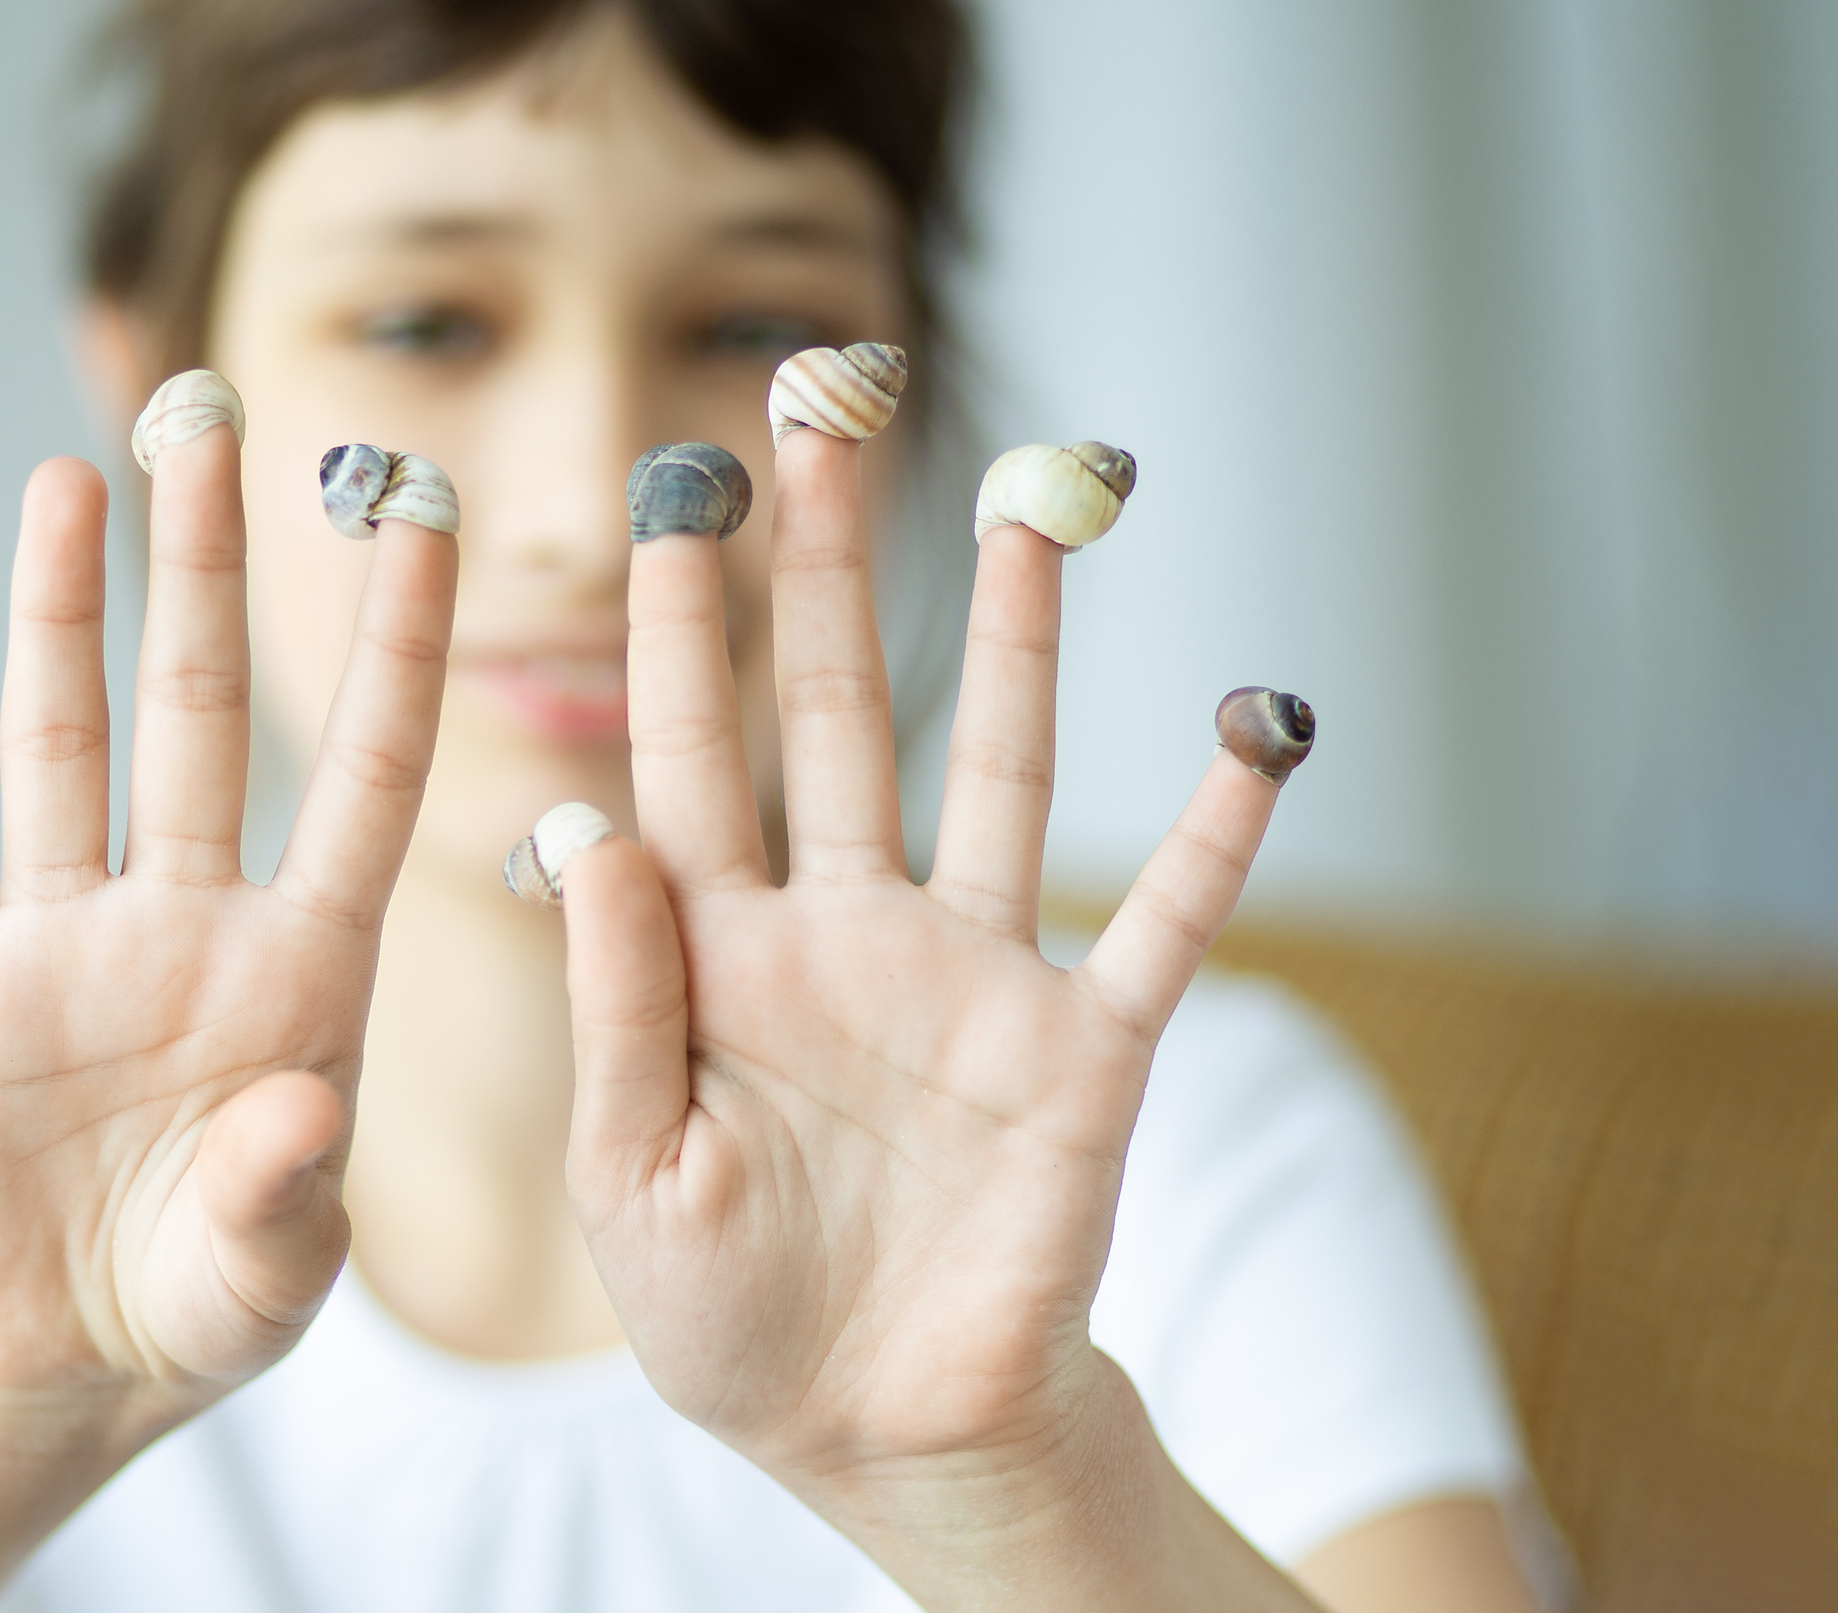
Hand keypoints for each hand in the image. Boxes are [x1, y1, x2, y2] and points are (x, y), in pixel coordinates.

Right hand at [0, 433, 452, 1456]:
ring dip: (58, 621)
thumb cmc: (207, 1294)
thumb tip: (294, 1117)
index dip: (399, 648)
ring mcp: (58, 945)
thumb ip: (288, 1199)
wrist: (66, 1352)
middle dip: (204, 573)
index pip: (368, 776)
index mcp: (301, 967)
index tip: (428, 515)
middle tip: (207, 424)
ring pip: (65, 751)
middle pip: (203, 716)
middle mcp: (184, 921)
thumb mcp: (269, 1275)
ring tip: (68, 486)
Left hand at [554, 427, 1301, 1591]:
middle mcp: (845, 929)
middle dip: (833, 564)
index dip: (682, 629)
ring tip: (1040, 497)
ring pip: (1003, 773)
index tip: (672, 492)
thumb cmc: (727, 1315)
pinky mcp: (1083, 1053)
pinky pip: (1161, 926)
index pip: (689, 755)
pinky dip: (1216, 837)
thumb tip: (579, 822)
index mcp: (718, 954)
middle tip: (829, 405)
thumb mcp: (629, 1173)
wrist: (875, 1432)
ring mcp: (971, 979)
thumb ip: (615, 1004)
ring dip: (1029, 642)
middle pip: (840, 711)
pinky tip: (1257, 725)